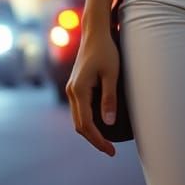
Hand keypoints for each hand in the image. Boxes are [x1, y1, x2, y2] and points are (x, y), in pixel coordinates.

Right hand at [66, 29, 120, 157]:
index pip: (87, 124)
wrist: (95, 33)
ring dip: (90, 131)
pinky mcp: (75, 85)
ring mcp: (72, 88)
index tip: (111, 151)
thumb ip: (110, 98)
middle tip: (111, 149)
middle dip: (94, 139)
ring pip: (78, 118)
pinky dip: (88, 120)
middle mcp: (72, 91)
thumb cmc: (106, 50)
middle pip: (79, 125)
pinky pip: (79, 109)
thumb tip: (109, 123)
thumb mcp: (112, 73)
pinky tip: (101, 123)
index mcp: (79, 90)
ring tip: (107, 140)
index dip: (98, 140)